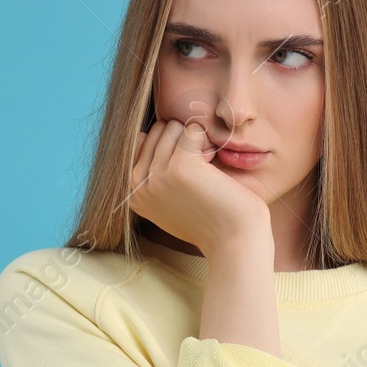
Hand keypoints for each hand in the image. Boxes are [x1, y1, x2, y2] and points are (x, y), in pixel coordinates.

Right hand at [128, 118, 273, 257]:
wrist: (234, 240)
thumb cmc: (208, 219)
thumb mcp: (168, 200)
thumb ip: (151, 173)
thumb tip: (142, 134)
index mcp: (132, 192)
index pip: (142, 140)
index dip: (169, 147)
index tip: (187, 174)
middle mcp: (138, 184)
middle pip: (158, 130)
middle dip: (182, 141)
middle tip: (200, 171)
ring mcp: (156, 176)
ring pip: (174, 127)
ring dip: (196, 141)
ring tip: (206, 171)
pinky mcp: (180, 167)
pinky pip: (193, 131)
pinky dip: (208, 142)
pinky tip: (214, 168)